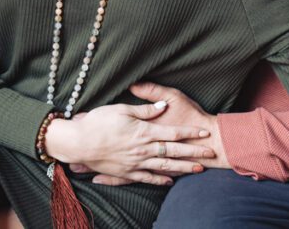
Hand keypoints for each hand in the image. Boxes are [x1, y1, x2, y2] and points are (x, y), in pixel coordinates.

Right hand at [68, 83, 229, 185]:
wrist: (78, 142)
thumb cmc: (97, 121)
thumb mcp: (121, 108)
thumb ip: (144, 109)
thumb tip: (162, 107)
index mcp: (143, 132)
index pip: (173, 133)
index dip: (190, 132)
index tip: (205, 132)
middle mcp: (143, 149)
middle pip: (174, 151)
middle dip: (194, 152)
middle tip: (210, 154)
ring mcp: (135, 163)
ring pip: (164, 166)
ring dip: (183, 168)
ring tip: (198, 170)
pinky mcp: (126, 172)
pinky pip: (147, 178)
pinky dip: (160, 179)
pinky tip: (170, 181)